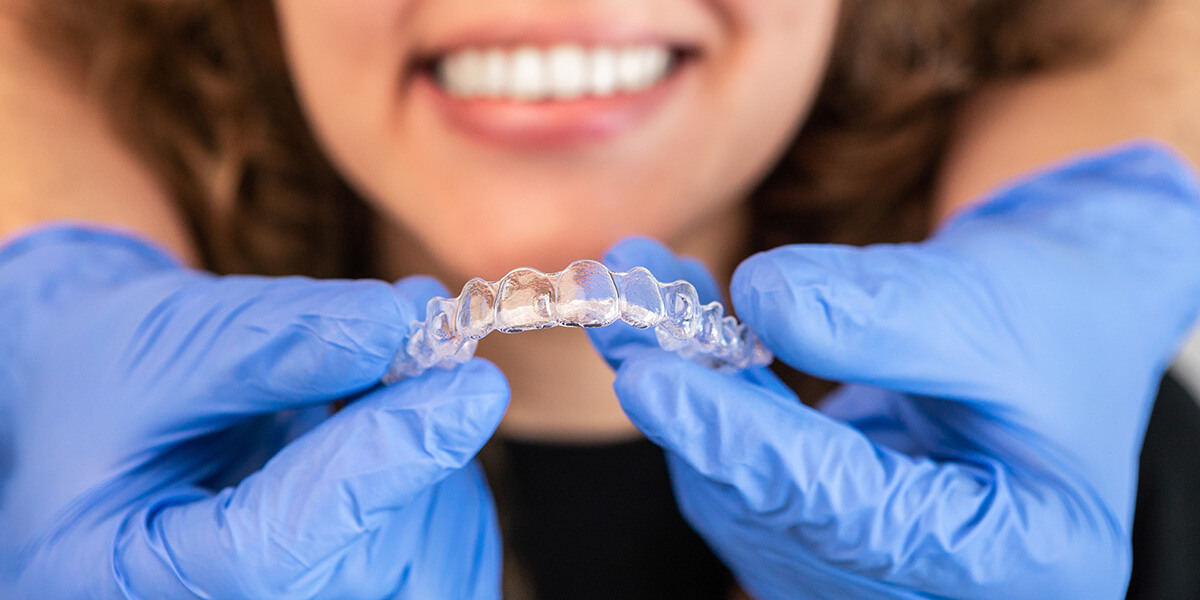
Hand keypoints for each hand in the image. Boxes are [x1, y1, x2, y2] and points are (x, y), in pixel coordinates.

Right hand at [0, 226, 508, 597]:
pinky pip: (445, 571)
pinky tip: (396, 442)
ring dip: (439, 470)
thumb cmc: (119, 379)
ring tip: (386, 392)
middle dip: (419, 459)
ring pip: (427, 575)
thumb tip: (394, 324)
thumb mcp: (165, 342)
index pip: (270, 555)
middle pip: (365, 576)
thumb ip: (273, 340)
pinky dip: (446, 494)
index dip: (379, 466)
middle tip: (432, 357)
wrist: (125, 417)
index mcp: (120, 573)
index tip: (468, 389)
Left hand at [588, 144, 1199, 598]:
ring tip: (645, 298)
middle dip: (697, 414)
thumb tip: (758, 299)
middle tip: (627, 312)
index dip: (744, 444)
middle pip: (786, 521)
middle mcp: (947, 586)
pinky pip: (750, 484)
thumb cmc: (1057, 309)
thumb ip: (877, 312)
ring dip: (688, 402)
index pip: (855, 515)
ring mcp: (885, 567)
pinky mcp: (835, 534)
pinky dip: (711, 405)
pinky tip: (683, 330)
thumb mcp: (987, 300)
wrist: (1065, 308)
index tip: (652, 380)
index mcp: (1021, 553)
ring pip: (750, 507)